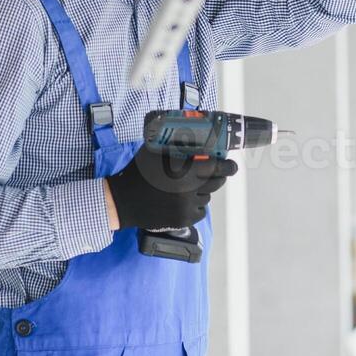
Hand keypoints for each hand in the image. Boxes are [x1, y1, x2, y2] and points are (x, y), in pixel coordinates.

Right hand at [105, 147, 238, 231]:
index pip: (217, 167)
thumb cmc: (139, 172)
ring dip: (203, 191)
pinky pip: (200, 211)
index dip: (228, 165)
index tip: (232, 165)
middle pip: (217, 182)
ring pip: (207, 197)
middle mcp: (188, 189)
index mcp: (183, 169)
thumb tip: (193, 134)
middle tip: (215, 173)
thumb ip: (175, 144)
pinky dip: (195, 205)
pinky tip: (183, 200)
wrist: (123, 201)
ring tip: (187, 186)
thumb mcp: (155, 151)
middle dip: (218, 176)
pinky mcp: (184, 220)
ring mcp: (186, 206)